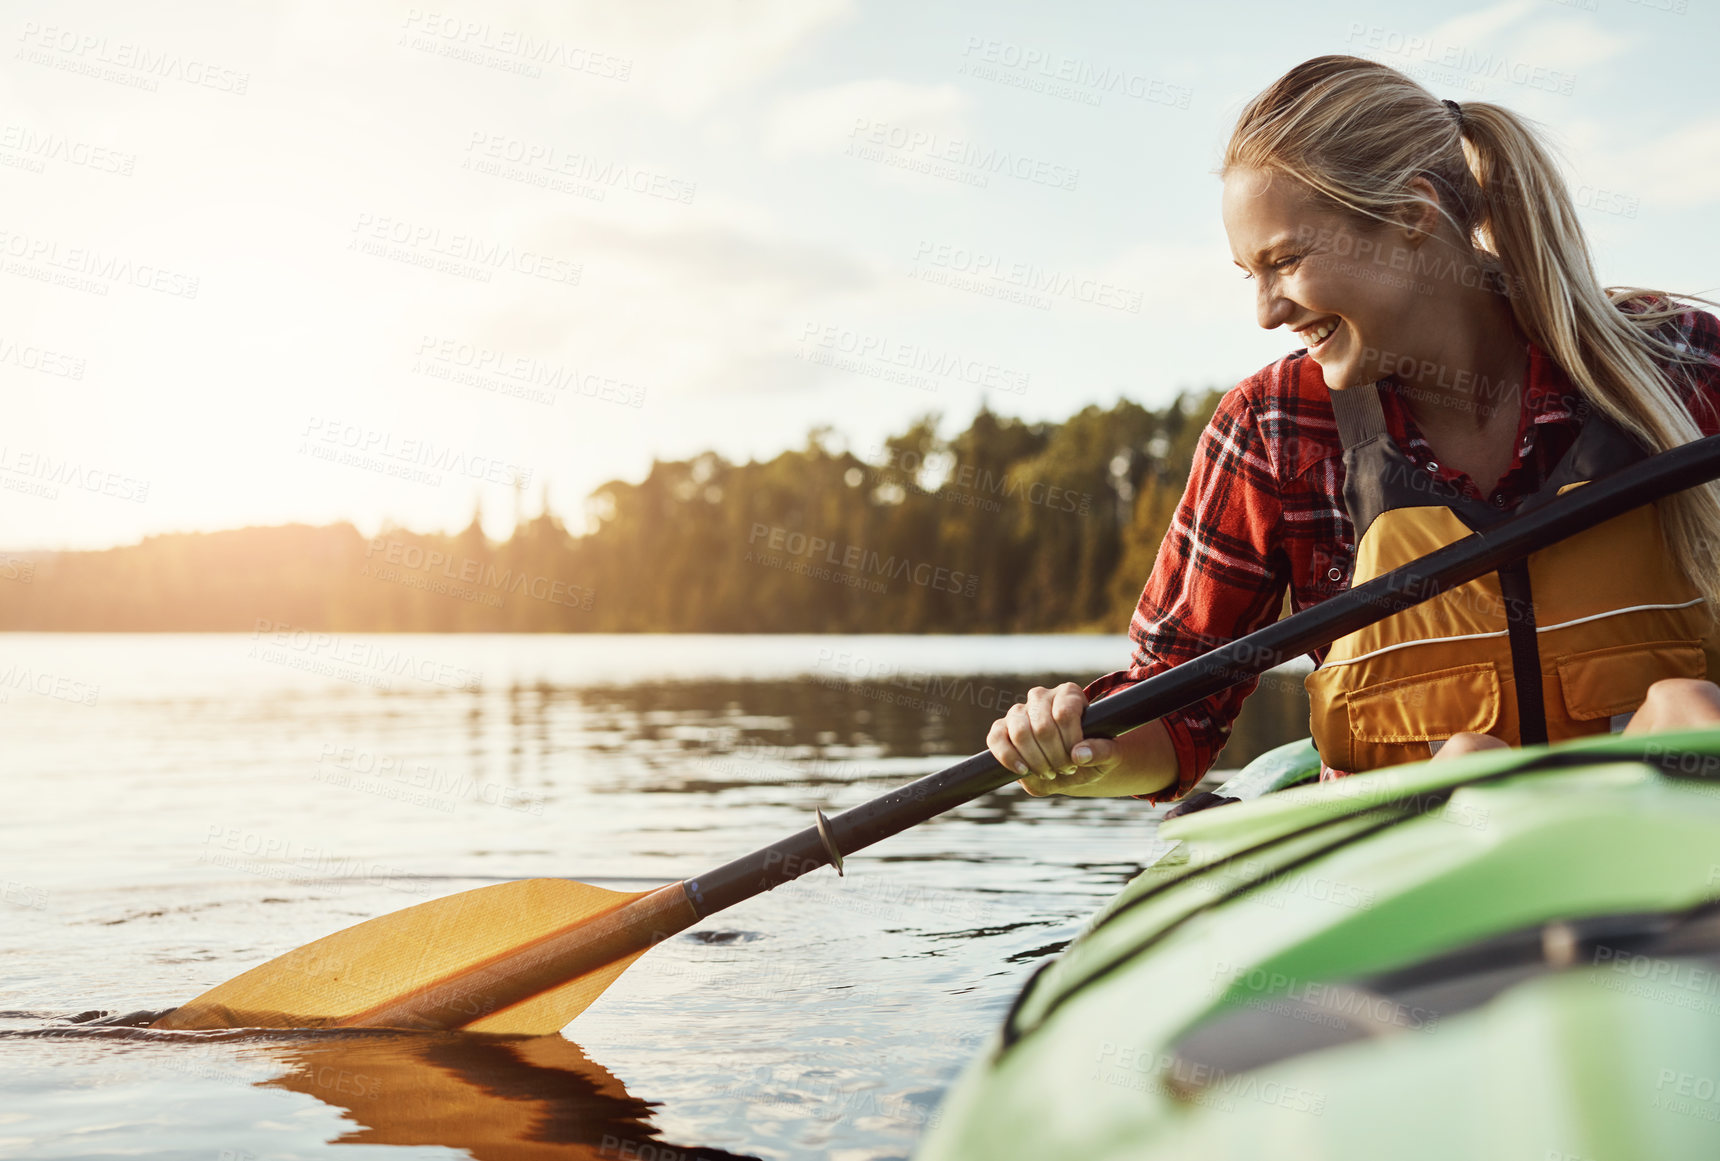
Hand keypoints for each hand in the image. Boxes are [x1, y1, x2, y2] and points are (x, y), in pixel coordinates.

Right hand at [987, 682, 1123, 796]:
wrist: (1070, 767)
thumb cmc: (1091, 755)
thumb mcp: (1108, 756)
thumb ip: (1102, 752)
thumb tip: (1080, 754)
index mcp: (1068, 694)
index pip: (1065, 714)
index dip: (1070, 742)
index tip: (1077, 761)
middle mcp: (1041, 696)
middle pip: (1042, 726)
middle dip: (1054, 756)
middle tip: (1064, 770)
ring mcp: (1018, 711)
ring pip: (1019, 732)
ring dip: (1035, 760)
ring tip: (1049, 773)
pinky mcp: (1000, 728)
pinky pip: (996, 738)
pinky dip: (1009, 758)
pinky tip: (1024, 771)